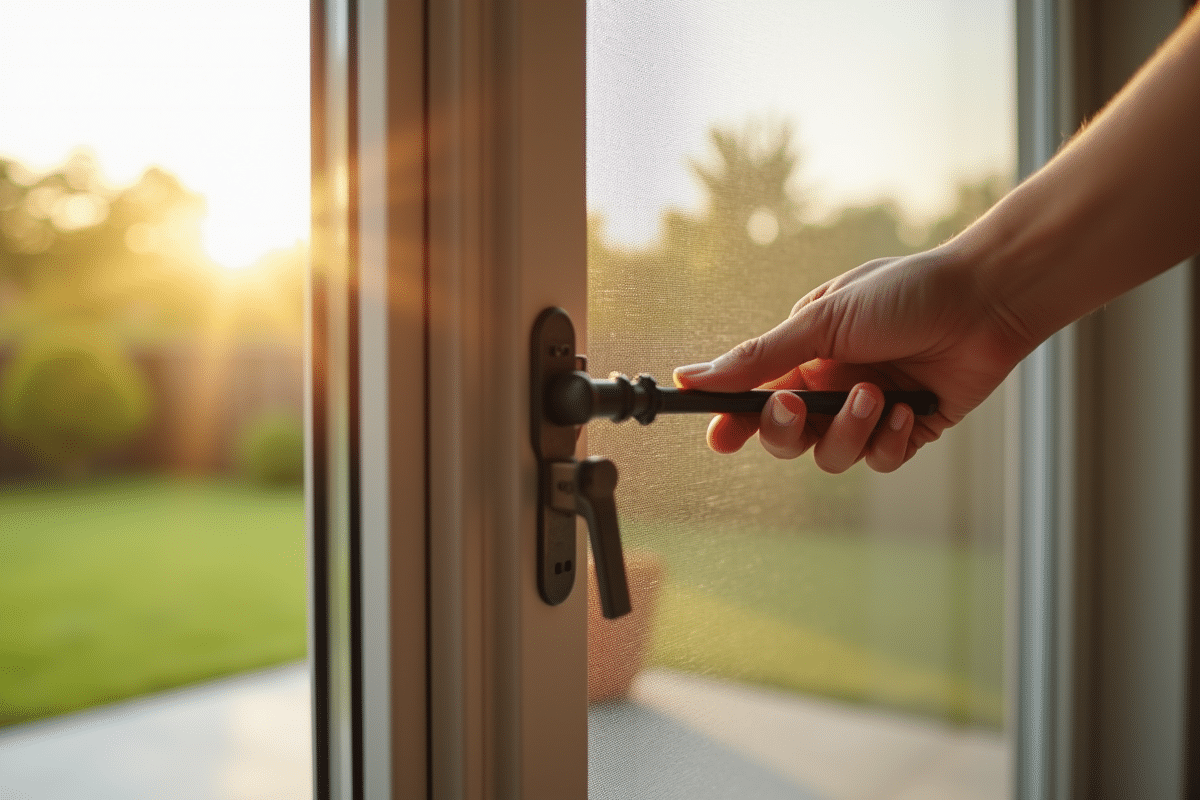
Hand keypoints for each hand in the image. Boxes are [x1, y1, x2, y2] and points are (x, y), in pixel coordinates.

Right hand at [672, 247, 1033, 472]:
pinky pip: (881, 459)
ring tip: (877, 395)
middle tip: (797, 407)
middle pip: (785, 438)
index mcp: (803, 356)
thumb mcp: (823, 320)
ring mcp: (868, 412)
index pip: (753, 400)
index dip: (733, 423)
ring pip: (833, 455)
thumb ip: (759, 356)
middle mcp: (830, 387)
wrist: (987, 298)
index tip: (719, 438)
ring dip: (849, 431)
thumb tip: (692, 376)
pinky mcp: (909, 430)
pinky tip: (911, 406)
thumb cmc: (904, 294)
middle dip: (787, 429)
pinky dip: (891, 439)